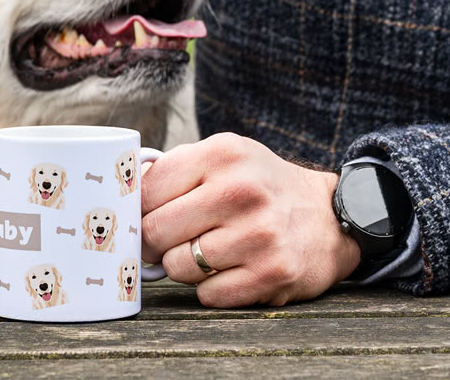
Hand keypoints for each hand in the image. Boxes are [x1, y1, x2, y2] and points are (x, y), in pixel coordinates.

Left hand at [141, 133, 359, 306]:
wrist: (329, 215)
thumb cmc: (260, 186)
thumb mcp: (223, 157)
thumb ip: (173, 170)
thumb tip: (120, 197)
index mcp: (222, 154)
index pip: (146, 189)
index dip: (137, 209)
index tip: (144, 216)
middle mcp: (241, 191)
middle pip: (156, 231)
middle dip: (155, 242)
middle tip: (168, 240)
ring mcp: (259, 235)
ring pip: (178, 267)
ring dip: (183, 266)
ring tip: (207, 251)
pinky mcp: (273, 274)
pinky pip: (208, 295)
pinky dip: (210, 288)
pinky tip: (230, 269)